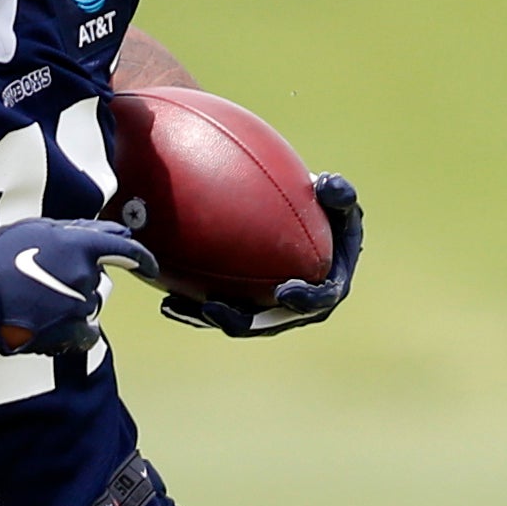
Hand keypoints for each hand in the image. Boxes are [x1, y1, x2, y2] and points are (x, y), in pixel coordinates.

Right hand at [0, 218, 151, 356]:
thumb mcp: (35, 230)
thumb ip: (79, 231)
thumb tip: (115, 234)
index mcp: (79, 245)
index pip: (127, 251)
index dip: (143, 259)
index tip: (151, 267)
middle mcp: (84, 276)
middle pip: (98, 279)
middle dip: (78, 278)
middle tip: (43, 278)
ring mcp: (78, 306)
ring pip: (89, 305)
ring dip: (71, 302)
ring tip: (36, 300)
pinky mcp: (68, 333)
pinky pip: (86, 332)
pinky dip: (74, 329)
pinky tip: (50, 323)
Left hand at [159, 174, 363, 337]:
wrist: (301, 219)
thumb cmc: (325, 207)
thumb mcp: (337, 197)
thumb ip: (339, 192)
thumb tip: (328, 183)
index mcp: (328, 286)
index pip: (319, 299)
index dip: (304, 300)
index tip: (285, 291)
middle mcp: (297, 307)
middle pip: (269, 322)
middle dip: (241, 321)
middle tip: (215, 309)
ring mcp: (268, 309)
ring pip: (238, 321)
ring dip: (209, 317)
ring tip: (177, 306)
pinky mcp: (244, 304)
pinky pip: (220, 308)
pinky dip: (195, 307)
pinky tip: (168, 299)